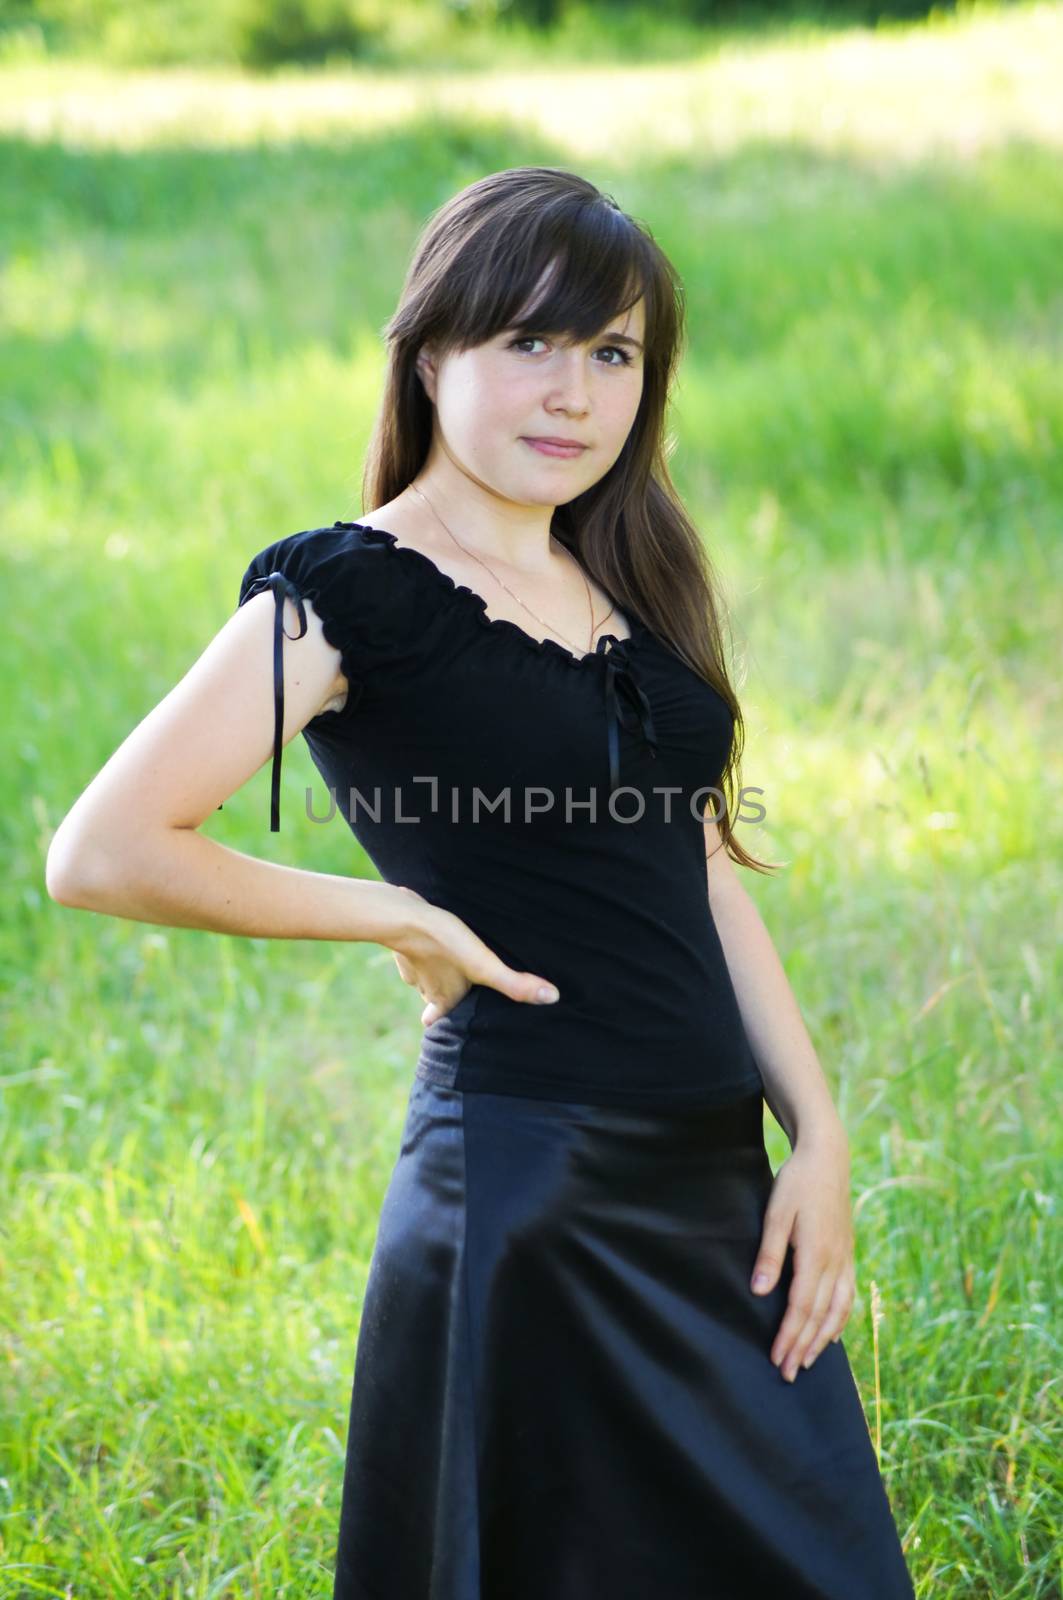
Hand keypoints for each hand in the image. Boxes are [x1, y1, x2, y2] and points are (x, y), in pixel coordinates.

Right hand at [388, 885, 559, 1026]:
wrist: (402, 917)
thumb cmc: (445, 943)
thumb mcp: (484, 966)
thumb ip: (515, 984)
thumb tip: (552, 998)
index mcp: (444, 998)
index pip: (442, 1020)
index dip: (445, 1023)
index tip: (448, 1027)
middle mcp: (426, 987)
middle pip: (437, 1000)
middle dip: (445, 1000)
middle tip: (457, 998)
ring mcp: (412, 965)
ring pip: (426, 976)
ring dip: (436, 974)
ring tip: (449, 968)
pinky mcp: (405, 943)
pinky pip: (415, 952)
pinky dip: (424, 950)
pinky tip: (433, 940)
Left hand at [749, 1128, 854, 1381]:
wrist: (827, 1158)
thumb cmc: (797, 1183)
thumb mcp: (776, 1213)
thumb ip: (769, 1254)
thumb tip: (760, 1292)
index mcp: (816, 1253)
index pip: (801, 1306)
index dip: (789, 1336)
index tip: (777, 1358)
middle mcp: (836, 1261)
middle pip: (819, 1315)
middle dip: (803, 1347)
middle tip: (787, 1374)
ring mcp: (845, 1258)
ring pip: (837, 1310)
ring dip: (822, 1339)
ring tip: (807, 1361)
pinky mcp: (848, 1253)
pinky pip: (847, 1295)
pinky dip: (840, 1319)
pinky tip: (832, 1333)